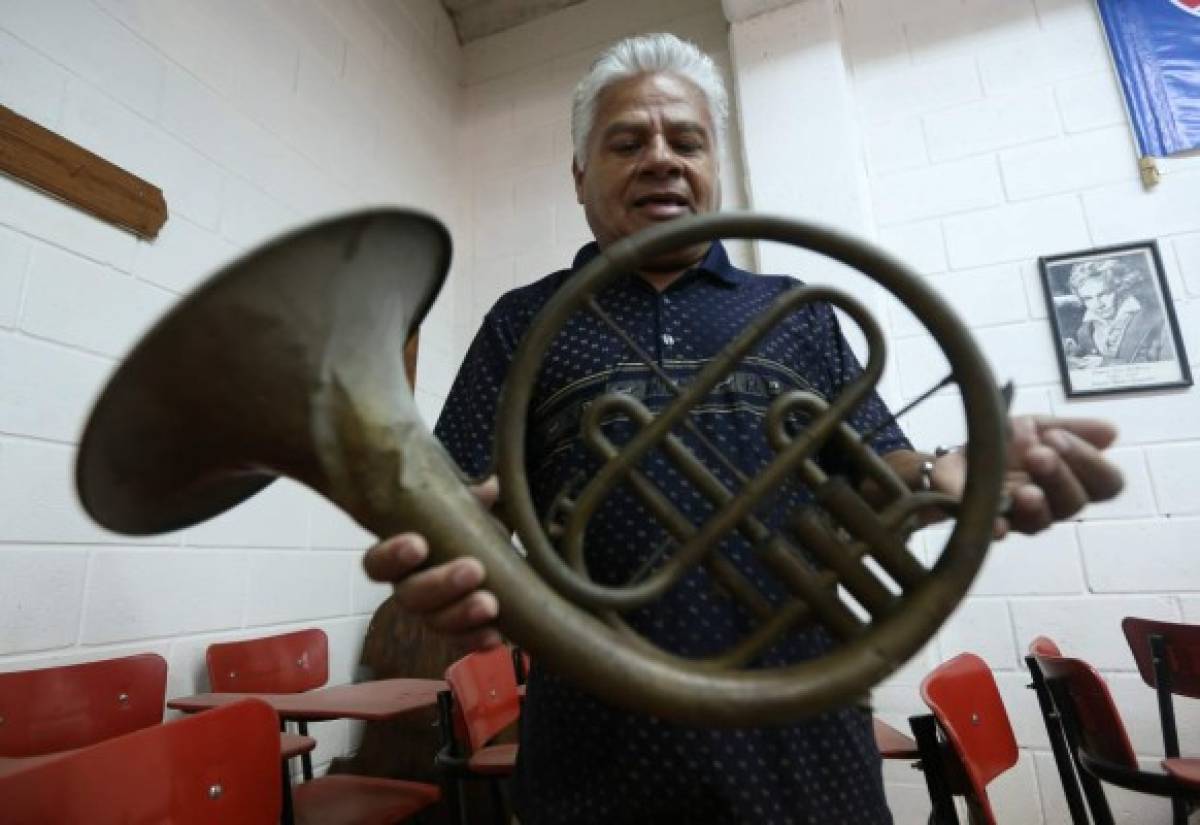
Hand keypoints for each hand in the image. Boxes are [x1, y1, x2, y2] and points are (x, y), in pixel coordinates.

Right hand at [361, 476, 502, 650]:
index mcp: (400, 556)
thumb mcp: (465, 509)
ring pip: (434, 622)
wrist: (487, 552)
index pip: (377, 563)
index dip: (392, 556)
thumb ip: (470, 499)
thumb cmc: (462, 527)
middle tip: (473, 570)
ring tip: (490, 604)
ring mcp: (432, 613)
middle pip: (409, 596)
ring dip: (461, 614)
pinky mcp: (458, 631)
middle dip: (440, 585)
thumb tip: (489, 487)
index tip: (419, 544)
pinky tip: (494, 636)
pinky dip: (476, 640)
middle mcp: (409, 587)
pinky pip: (461, 641)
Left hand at [932, 416, 1123, 537]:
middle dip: (1059, 475)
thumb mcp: (1038, 426)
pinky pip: (996, 534)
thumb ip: (1071, 428)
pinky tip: (997, 523)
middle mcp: (1052, 504)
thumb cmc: (1008, 444)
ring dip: (1036, 505)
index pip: (1105, 483)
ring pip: (1041, 522)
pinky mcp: (986, 524)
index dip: (1090, 463)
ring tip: (1025, 490)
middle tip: (1037, 453)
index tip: (1058, 437)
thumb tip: (1110, 432)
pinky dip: (997, 529)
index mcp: (1072, 479)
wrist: (957, 456)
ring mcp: (1020, 518)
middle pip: (1074, 502)